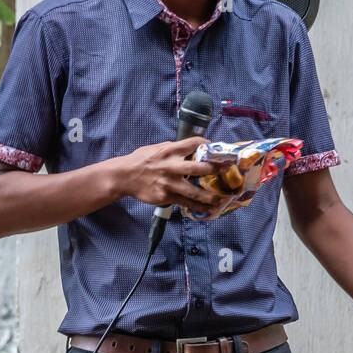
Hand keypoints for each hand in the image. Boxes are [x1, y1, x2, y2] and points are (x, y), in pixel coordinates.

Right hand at [112, 136, 240, 216]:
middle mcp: (170, 166)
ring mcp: (169, 183)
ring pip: (194, 191)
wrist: (124, 176)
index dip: (207, 144)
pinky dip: (199, 207)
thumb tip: (191, 148)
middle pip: (197, 168)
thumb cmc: (141, 160)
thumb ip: (173, 148)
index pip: (192, 143)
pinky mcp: (166, 196)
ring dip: (211, 196)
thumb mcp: (156, 148)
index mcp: (169, 150)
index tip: (217, 149)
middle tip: (228, 171)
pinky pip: (186, 203)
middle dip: (215, 170)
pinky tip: (210, 209)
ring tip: (224, 198)